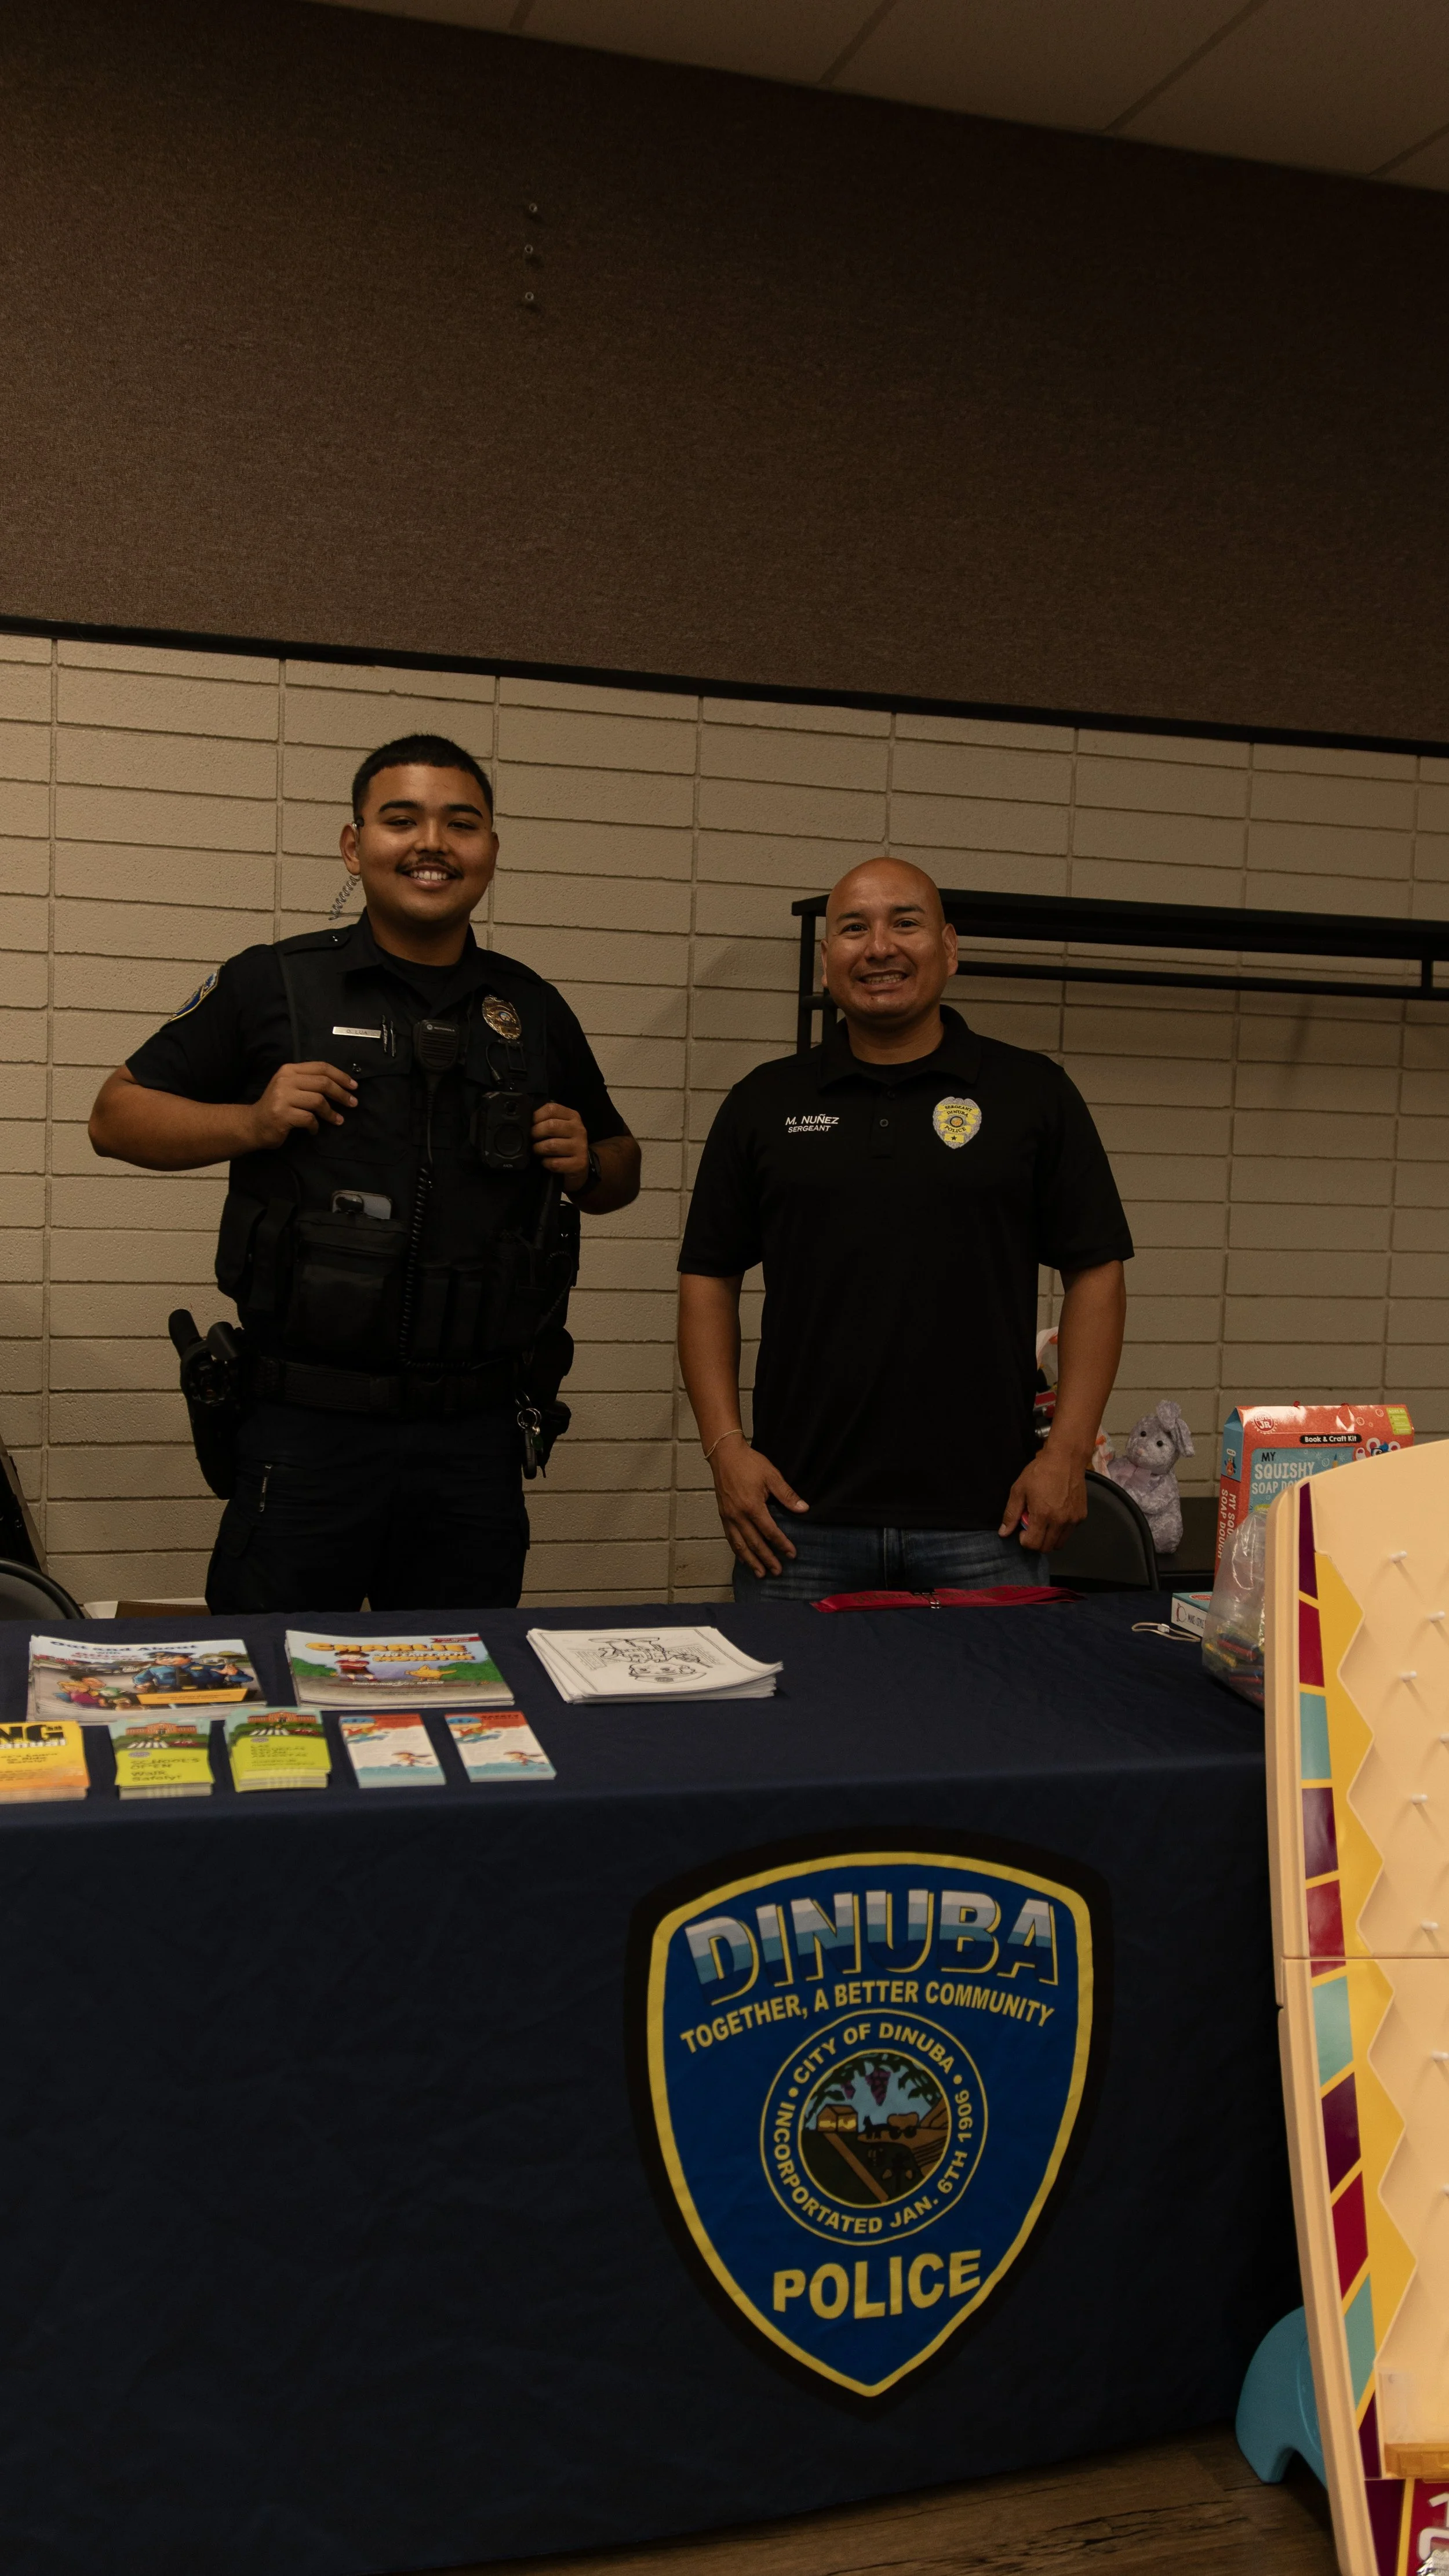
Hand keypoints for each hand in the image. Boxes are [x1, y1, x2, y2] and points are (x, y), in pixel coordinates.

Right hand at [247, 1061, 356, 1148]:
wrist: (254, 1124)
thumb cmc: (278, 1106)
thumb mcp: (290, 1087)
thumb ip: (309, 1082)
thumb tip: (341, 1085)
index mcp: (289, 1070)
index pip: (321, 1067)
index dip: (340, 1076)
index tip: (353, 1086)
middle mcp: (285, 1080)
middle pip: (323, 1083)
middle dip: (341, 1094)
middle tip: (352, 1103)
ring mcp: (282, 1097)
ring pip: (318, 1101)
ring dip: (331, 1113)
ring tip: (337, 1120)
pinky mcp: (282, 1115)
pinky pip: (309, 1119)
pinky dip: (315, 1126)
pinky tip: (314, 1130)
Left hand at [532, 1101, 590, 1192]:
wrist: (580, 1163)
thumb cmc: (564, 1142)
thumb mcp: (560, 1126)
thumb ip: (547, 1120)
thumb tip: (526, 1120)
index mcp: (573, 1116)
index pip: (552, 1109)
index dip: (536, 1116)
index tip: (531, 1124)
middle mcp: (578, 1129)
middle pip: (551, 1126)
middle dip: (535, 1133)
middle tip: (531, 1139)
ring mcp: (580, 1147)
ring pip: (552, 1145)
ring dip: (539, 1149)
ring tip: (537, 1150)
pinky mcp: (579, 1163)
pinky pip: (555, 1162)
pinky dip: (546, 1163)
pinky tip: (546, 1161)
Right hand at [712, 1438, 808, 1577]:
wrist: (725, 1454)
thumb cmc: (749, 1463)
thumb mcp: (772, 1476)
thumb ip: (787, 1495)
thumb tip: (804, 1509)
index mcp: (752, 1506)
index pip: (770, 1531)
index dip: (782, 1544)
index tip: (791, 1554)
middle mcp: (738, 1515)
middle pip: (754, 1543)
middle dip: (767, 1559)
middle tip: (777, 1571)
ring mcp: (728, 1516)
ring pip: (740, 1544)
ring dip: (751, 1560)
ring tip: (760, 1573)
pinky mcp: (723, 1514)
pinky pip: (730, 1537)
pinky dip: (737, 1550)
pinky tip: (744, 1558)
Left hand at [998, 1444, 1088, 1553]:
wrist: (1066, 1459)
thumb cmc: (1039, 1472)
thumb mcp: (1019, 1490)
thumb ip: (1011, 1513)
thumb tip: (1003, 1533)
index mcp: (1043, 1515)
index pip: (1033, 1544)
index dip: (1024, 1541)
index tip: (1022, 1531)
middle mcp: (1060, 1521)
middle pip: (1047, 1548)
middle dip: (1036, 1542)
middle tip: (1033, 1527)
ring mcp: (1073, 1519)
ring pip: (1060, 1543)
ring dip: (1049, 1539)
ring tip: (1044, 1522)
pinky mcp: (1082, 1516)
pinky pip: (1069, 1532)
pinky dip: (1061, 1530)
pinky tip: (1056, 1515)